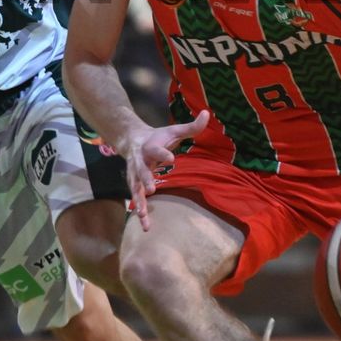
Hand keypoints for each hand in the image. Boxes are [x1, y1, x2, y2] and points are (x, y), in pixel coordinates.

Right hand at [121, 110, 209, 231]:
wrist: (132, 140)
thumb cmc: (158, 137)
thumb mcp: (174, 131)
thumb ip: (191, 126)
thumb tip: (209, 113)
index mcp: (150, 146)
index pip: (156, 150)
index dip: (163, 154)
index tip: (171, 159)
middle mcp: (139, 161)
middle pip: (141, 171)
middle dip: (145, 180)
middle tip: (152, 189)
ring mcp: (134, 175)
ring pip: (135, 189)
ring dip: (139, 202)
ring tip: (143, 216)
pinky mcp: (134, 185)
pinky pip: (136, 199)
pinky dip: (139, 212)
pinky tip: (146, 227)